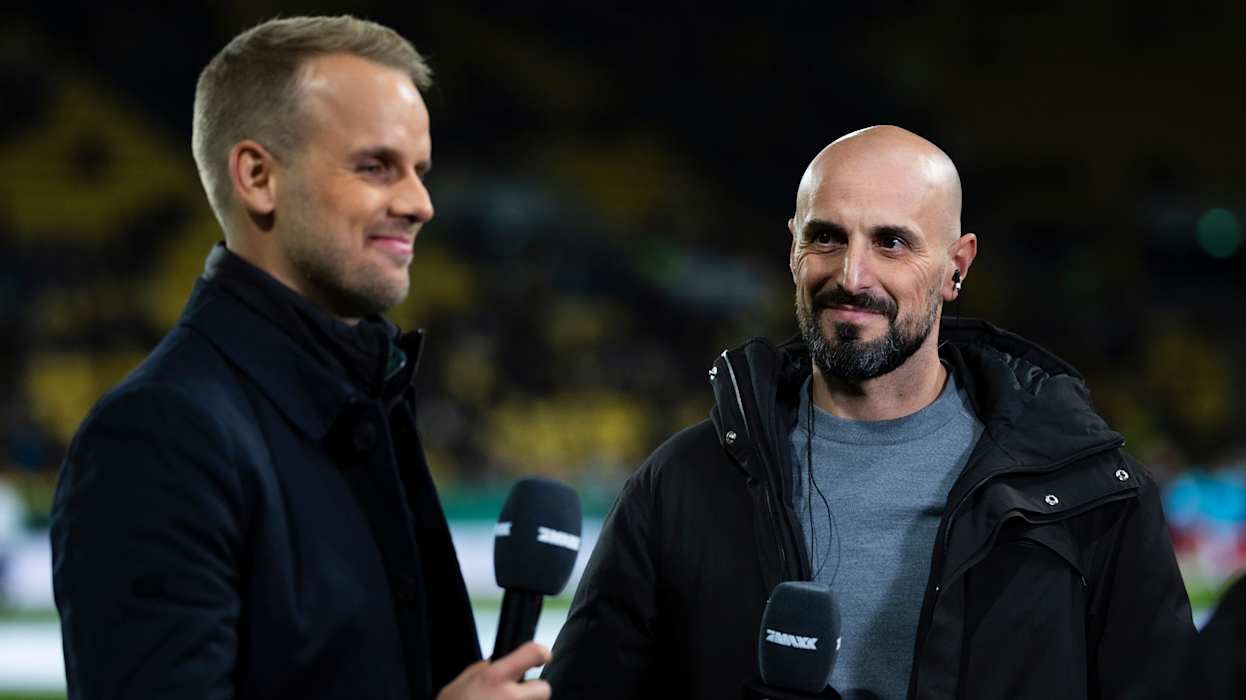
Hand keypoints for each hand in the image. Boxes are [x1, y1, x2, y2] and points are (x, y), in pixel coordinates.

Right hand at [436, 641, 551, 699]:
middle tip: (515, 696)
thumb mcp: (459, 684)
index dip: (540, 652)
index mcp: (494, 678)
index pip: (532, 653)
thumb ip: (483, 670)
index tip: (542, 655)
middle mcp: (510, 698)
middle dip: (533, 692)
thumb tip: (498, 662)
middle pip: (543, 689)